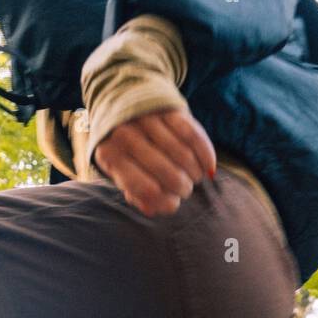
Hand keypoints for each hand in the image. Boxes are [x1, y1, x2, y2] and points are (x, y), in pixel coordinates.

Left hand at [94, 107, 216, 216]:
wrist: (128, 108)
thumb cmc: (129, 154)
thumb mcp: (124, 175)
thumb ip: (137, 195)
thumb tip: (152, 209)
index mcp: (110, 156)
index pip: (145, 189)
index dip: (166, 201)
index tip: (173, 201)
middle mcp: (125, 135)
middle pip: (169, 175)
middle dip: (184, 188)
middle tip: (185, 190)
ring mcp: (147, 119)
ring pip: (184, 156)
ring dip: (196, 173)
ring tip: (195, 177)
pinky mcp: (167, 109)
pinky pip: (194, 137)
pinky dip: (206, 156)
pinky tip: (207, 167)